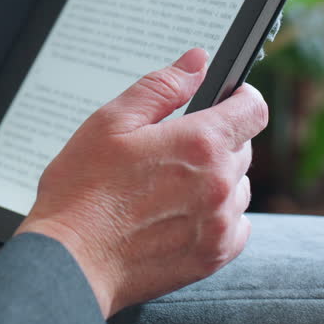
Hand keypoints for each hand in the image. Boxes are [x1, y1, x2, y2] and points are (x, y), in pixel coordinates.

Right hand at [16, 48, 267, 318]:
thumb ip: (160, 87)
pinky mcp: (215, 256)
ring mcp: (220, 223)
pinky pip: (237, 226)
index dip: (242, 99)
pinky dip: (217, 218)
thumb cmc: (80, 193)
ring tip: (167, 190)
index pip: (253, 110)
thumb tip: (196, 62)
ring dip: (216, 182)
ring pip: (238, 188)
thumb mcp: (109, 123)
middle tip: (171, 153)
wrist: (70, 261)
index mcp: (198, 144)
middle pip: (243, 148)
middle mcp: (219, 184)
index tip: (229, 101)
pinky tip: (178, 217)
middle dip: (216, 143)